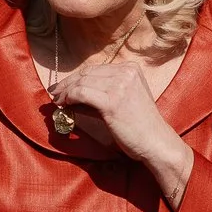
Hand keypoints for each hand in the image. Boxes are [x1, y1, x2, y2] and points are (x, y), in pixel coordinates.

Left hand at [53, 63, 194, 201]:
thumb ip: (103, 93)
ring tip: (57, 100)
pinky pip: (81, 93)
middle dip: (67, 82)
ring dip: (65, 91)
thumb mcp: (126, 100)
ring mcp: (120, 85)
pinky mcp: (112, 101)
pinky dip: (69, 97)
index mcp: (131, 69)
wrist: (157, 143)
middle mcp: (126, 72)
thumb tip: (73, 93)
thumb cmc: (141, 127)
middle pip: (87, 73)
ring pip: (82, 82)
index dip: (76, 77)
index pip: (95, 69)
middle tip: (54, 92)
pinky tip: (64, 104)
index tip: (63, 86)